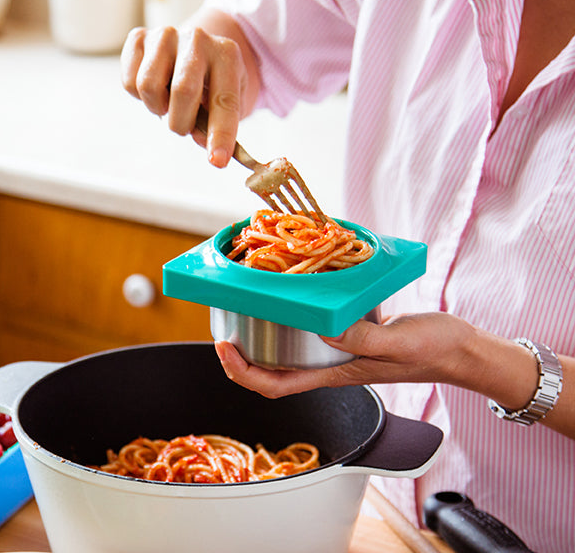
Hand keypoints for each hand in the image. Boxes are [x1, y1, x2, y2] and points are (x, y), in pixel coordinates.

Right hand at [119, 9, 259, 167]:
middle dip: (181, 122)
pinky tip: (154, 88)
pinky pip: (129, 80)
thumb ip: (216, 124)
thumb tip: (200, 140)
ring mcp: (166, 35)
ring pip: (148, 86)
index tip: (217, 161)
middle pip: (182, 91)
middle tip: (183, 125)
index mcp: (227, 55)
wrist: (197, 49)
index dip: (220, 134)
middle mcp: (197, 39)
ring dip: (157, 107)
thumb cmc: (212, 82)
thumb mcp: (228, 102)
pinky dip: (138, 95)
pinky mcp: (139, 37)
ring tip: (167, 104)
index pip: (225, 101)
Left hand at [216, 312, 487, 398]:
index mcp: (335, 374)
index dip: (243, 372)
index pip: (276, 386)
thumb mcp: (398, 341)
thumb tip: (322, 328)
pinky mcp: (349, 336)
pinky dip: (292, 318)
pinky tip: (291, 298)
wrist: (462, 350)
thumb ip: (362, 337)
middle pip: (271, 373)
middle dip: (241, 358)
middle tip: (222, 330)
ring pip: (286, 353)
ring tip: (244, 311)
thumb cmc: (434, 350)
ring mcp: (338, 352)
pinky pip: (309, 332)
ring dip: (261, 339)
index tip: (224, 348)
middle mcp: (329, 366)